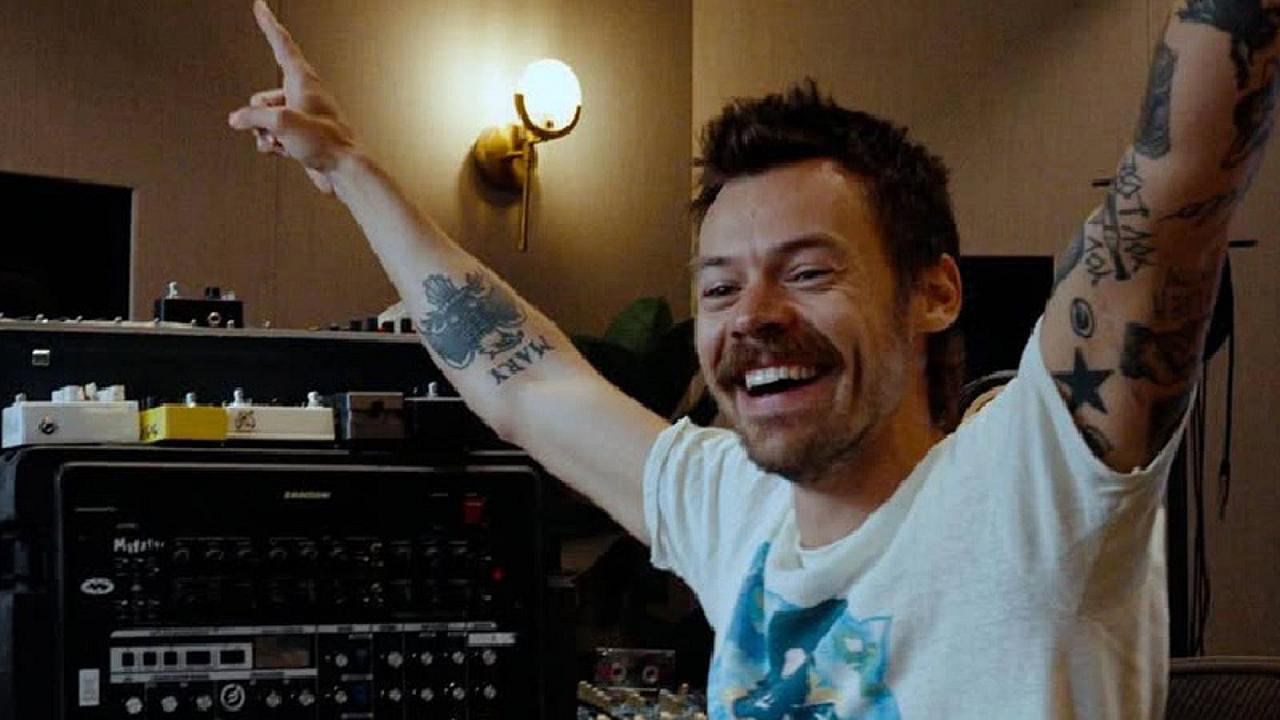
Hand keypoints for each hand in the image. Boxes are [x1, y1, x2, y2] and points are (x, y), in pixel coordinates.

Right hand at [228, 0, 355, 193]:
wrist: (344, 172)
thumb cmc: (325, 142)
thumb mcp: (282, 123)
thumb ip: (253, 116)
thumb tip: (238, 119)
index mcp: (303, 81)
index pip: (281, 45)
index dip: (269, 25)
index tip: (260, 6)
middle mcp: (303, 95)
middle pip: (263, 96)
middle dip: (258, 114)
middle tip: (272, 129)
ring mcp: (302, 117)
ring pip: (266, 119)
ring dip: (265, 133)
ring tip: (278, 142)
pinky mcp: (302, 137)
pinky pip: (274, 135)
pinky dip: (273, 144)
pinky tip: (281, 152)